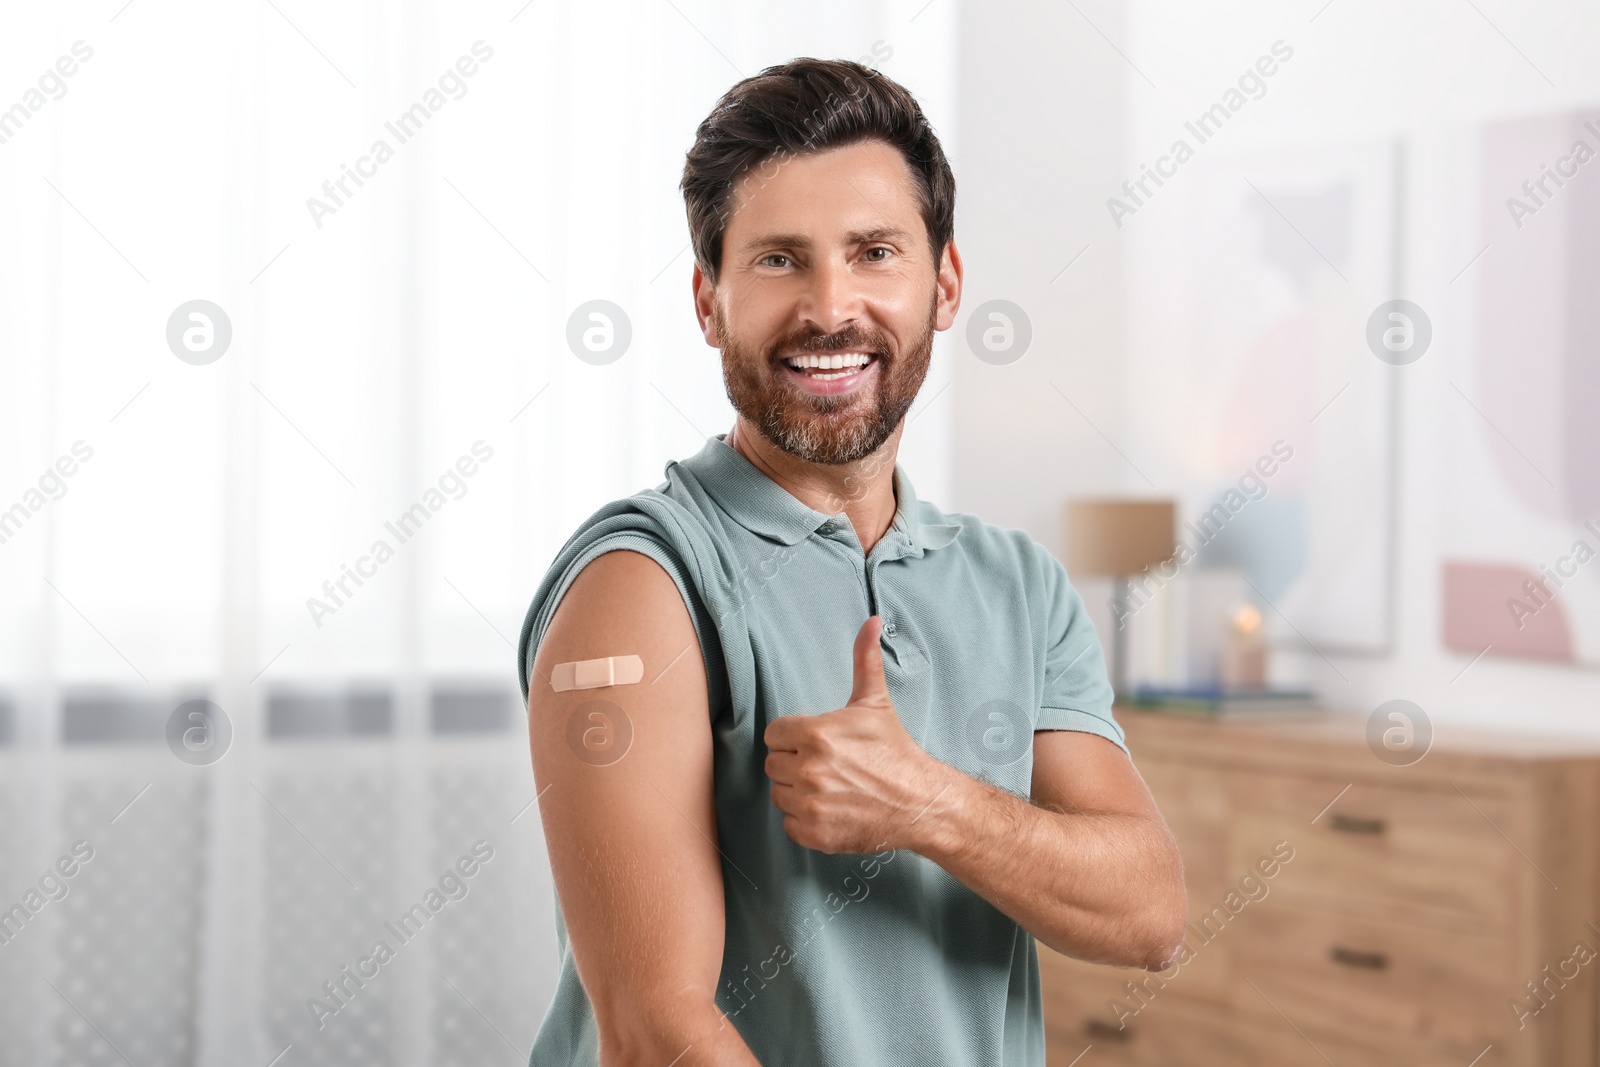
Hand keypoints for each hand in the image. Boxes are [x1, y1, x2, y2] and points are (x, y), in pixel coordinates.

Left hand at [764, 616, 946, 853]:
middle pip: (774, 764)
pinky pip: (789, 825)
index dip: (794, 738)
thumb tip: (871, 621)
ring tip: (830, 787)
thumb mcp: (875, 703)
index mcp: (816, 734)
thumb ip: (864, 660)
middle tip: (829, 766)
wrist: (920, 801)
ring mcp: (811, 805)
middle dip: (796, 764)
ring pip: (779, 794)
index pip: (775, 734)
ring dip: (798, 793)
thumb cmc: (895, 751)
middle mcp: (809, 770)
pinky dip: (805, 821)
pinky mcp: (815, 834)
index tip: (818, 744)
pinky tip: (830, 810)